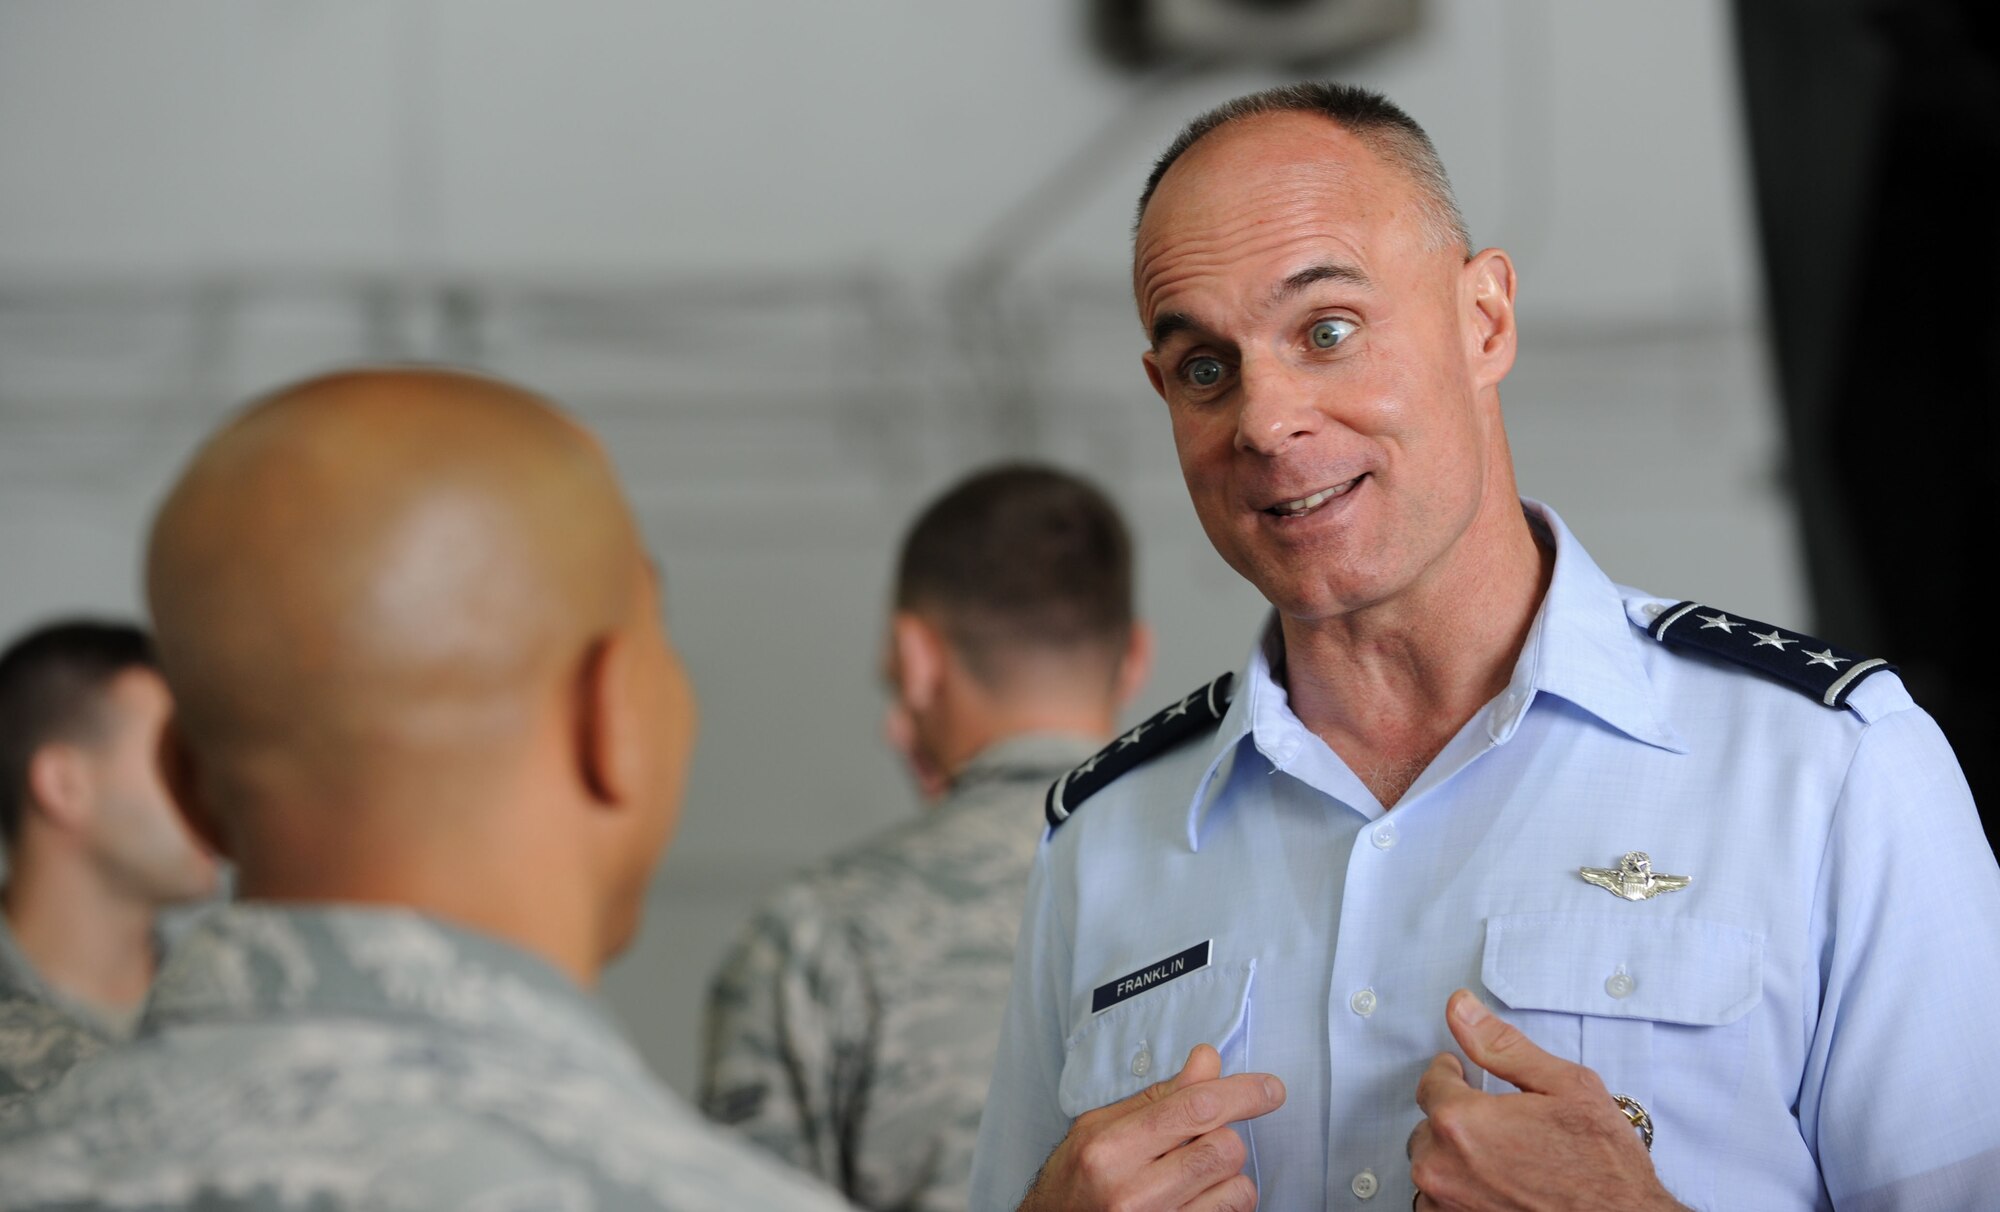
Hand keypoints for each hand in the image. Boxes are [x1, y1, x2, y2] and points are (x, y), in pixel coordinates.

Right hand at [1019, 1043, 1284, 1211]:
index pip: (1193, 1108)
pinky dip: (1225, 1202)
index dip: (1242, 1093)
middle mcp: (1130, 1192)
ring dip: (1227, 1177)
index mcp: (1109, 1148)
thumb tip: (1206, 1060)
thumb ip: (1157, 1097)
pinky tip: (1196, 1199)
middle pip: (1223, 1148)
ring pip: (1236, 1188)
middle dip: (1224, 1138)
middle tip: (1203, 1142)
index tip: (1270, 1089)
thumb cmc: (1073, 1181)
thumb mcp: (1099, 1129)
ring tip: (1193, 1176)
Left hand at [1407, 990, 1686, 1211]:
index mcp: (1461, 1121)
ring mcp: (1445, 1205)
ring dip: (1457, 1159)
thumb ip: (1501, 1045)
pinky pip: (1439, 1203)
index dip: (1454, 1076)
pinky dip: (1462, 1192)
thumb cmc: (1603, 1166)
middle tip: (1503, 1128)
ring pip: (1433, 1166)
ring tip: (1506, 1162)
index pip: (1430, 1082)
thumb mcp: (1565, 1087)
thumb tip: (1460, 1008)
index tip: (1468, 1078)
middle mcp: (1441, 1167)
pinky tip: (1500, 1189)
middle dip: (1458, 1120)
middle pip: (1428, 1127)